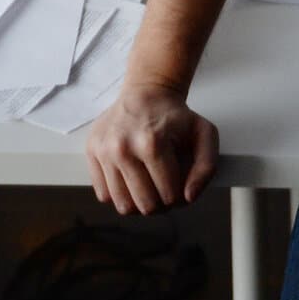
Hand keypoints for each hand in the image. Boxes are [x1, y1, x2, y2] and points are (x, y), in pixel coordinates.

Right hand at [85, 82, 219, 214]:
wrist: (145, 93)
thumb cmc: (175, 117)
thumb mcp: (204, 134)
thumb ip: (207, 167)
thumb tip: (189, 197)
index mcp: (153, 143)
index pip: (168, 196)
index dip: (179, 198)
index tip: (180, 188)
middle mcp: (123, 148)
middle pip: (145, 205)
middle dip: (160, 205)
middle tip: (164, 192)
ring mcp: (104, 151)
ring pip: (123, 205)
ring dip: (139, 204)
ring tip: (148, 189)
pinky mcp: (92, 152)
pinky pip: (104, 195)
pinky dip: (119, 194)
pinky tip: (131, 180)